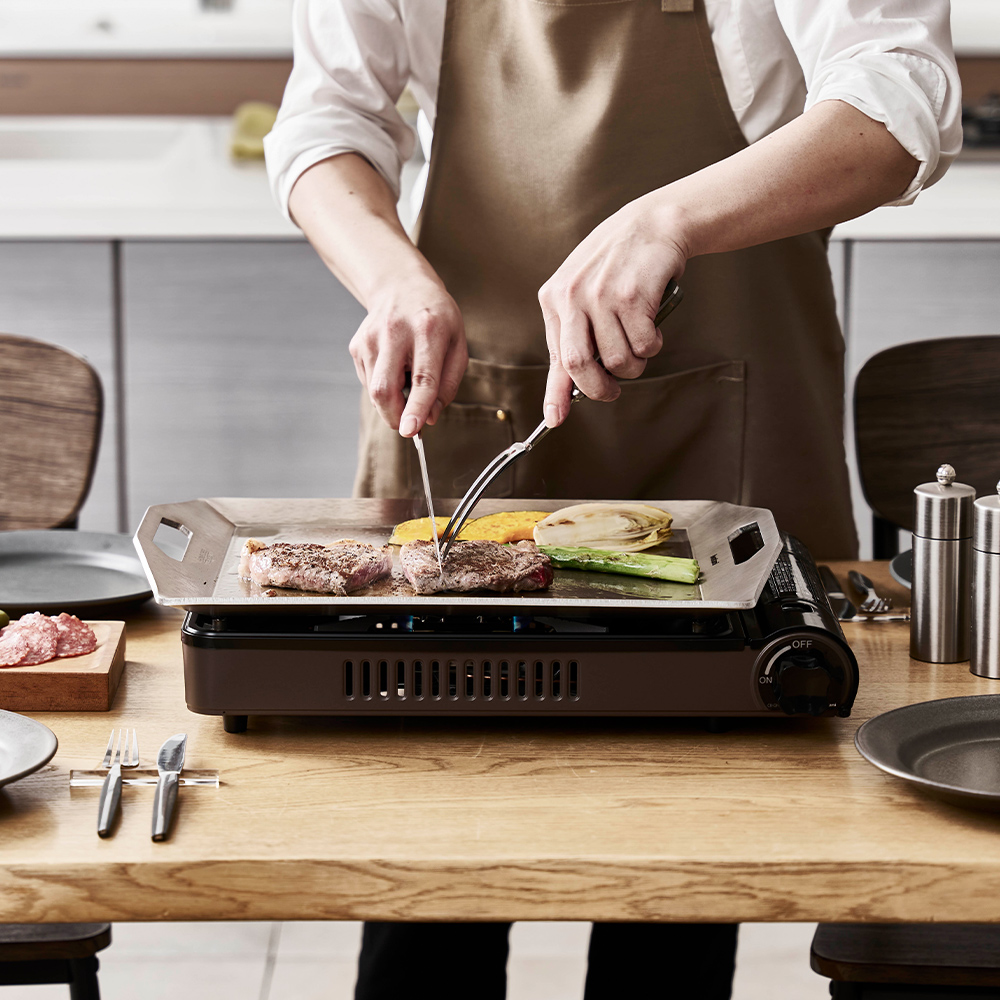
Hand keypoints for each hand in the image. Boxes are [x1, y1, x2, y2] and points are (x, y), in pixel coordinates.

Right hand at [349, 272, 468, 436]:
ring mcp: (370, 337)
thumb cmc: (437, 319)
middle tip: (410, 424)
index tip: (411, 430)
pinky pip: (368, 382)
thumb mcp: (457, 345)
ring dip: (392, 401)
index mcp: (428, 330)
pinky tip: (395, 368)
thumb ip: (448, 385)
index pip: (422, 378)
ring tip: (407, 378)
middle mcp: (395, 331)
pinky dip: (383, 387)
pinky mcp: (357, 345)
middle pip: (384, 389)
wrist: (402, 285)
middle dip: (396, 416)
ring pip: (374, 390)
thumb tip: (430, 418)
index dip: (416, 408)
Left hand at [538, 194, 687, 426]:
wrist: (653, 223)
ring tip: (639, 344)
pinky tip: (652, 326)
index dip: (556, 393)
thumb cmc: (618, 263)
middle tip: (613, 390)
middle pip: (579, 366)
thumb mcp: (582, 290)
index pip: (555, 357)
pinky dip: (653, 345)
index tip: (555, 419)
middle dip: (599, 389)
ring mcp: (601, 295)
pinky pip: (644, 346)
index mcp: (554, 298)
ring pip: (616, 360)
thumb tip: (565, 390)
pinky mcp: (632, 296)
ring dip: (634, 364)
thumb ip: (573, 334)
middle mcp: (572, 296)